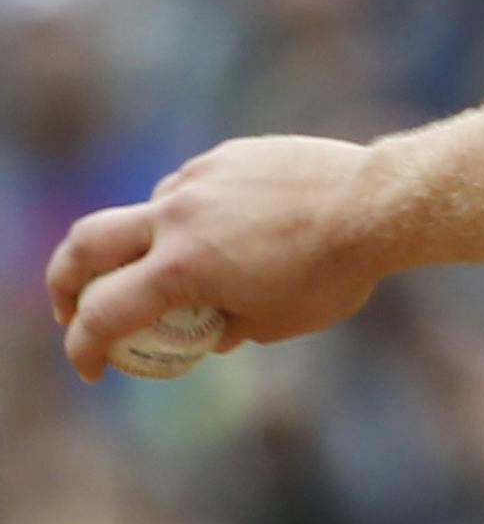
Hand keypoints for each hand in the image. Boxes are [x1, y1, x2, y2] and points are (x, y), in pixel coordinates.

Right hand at [46, 136, 393, 380]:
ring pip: (147, 212)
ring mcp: (199, 179)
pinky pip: (191, 187)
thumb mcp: (278, 322)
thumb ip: (228, 328)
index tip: (92, 367)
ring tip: (195, 266)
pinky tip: (234, 228)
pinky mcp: (226, 155)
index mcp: (181, 268)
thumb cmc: (334, 272)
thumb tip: (207, 335)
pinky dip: (194, 215)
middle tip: (72, 306)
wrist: (378, 204)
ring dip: (149, 244)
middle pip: (86, 243)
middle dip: (65, 280)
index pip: (105, 315)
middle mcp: (177, 217)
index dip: (85, 348)